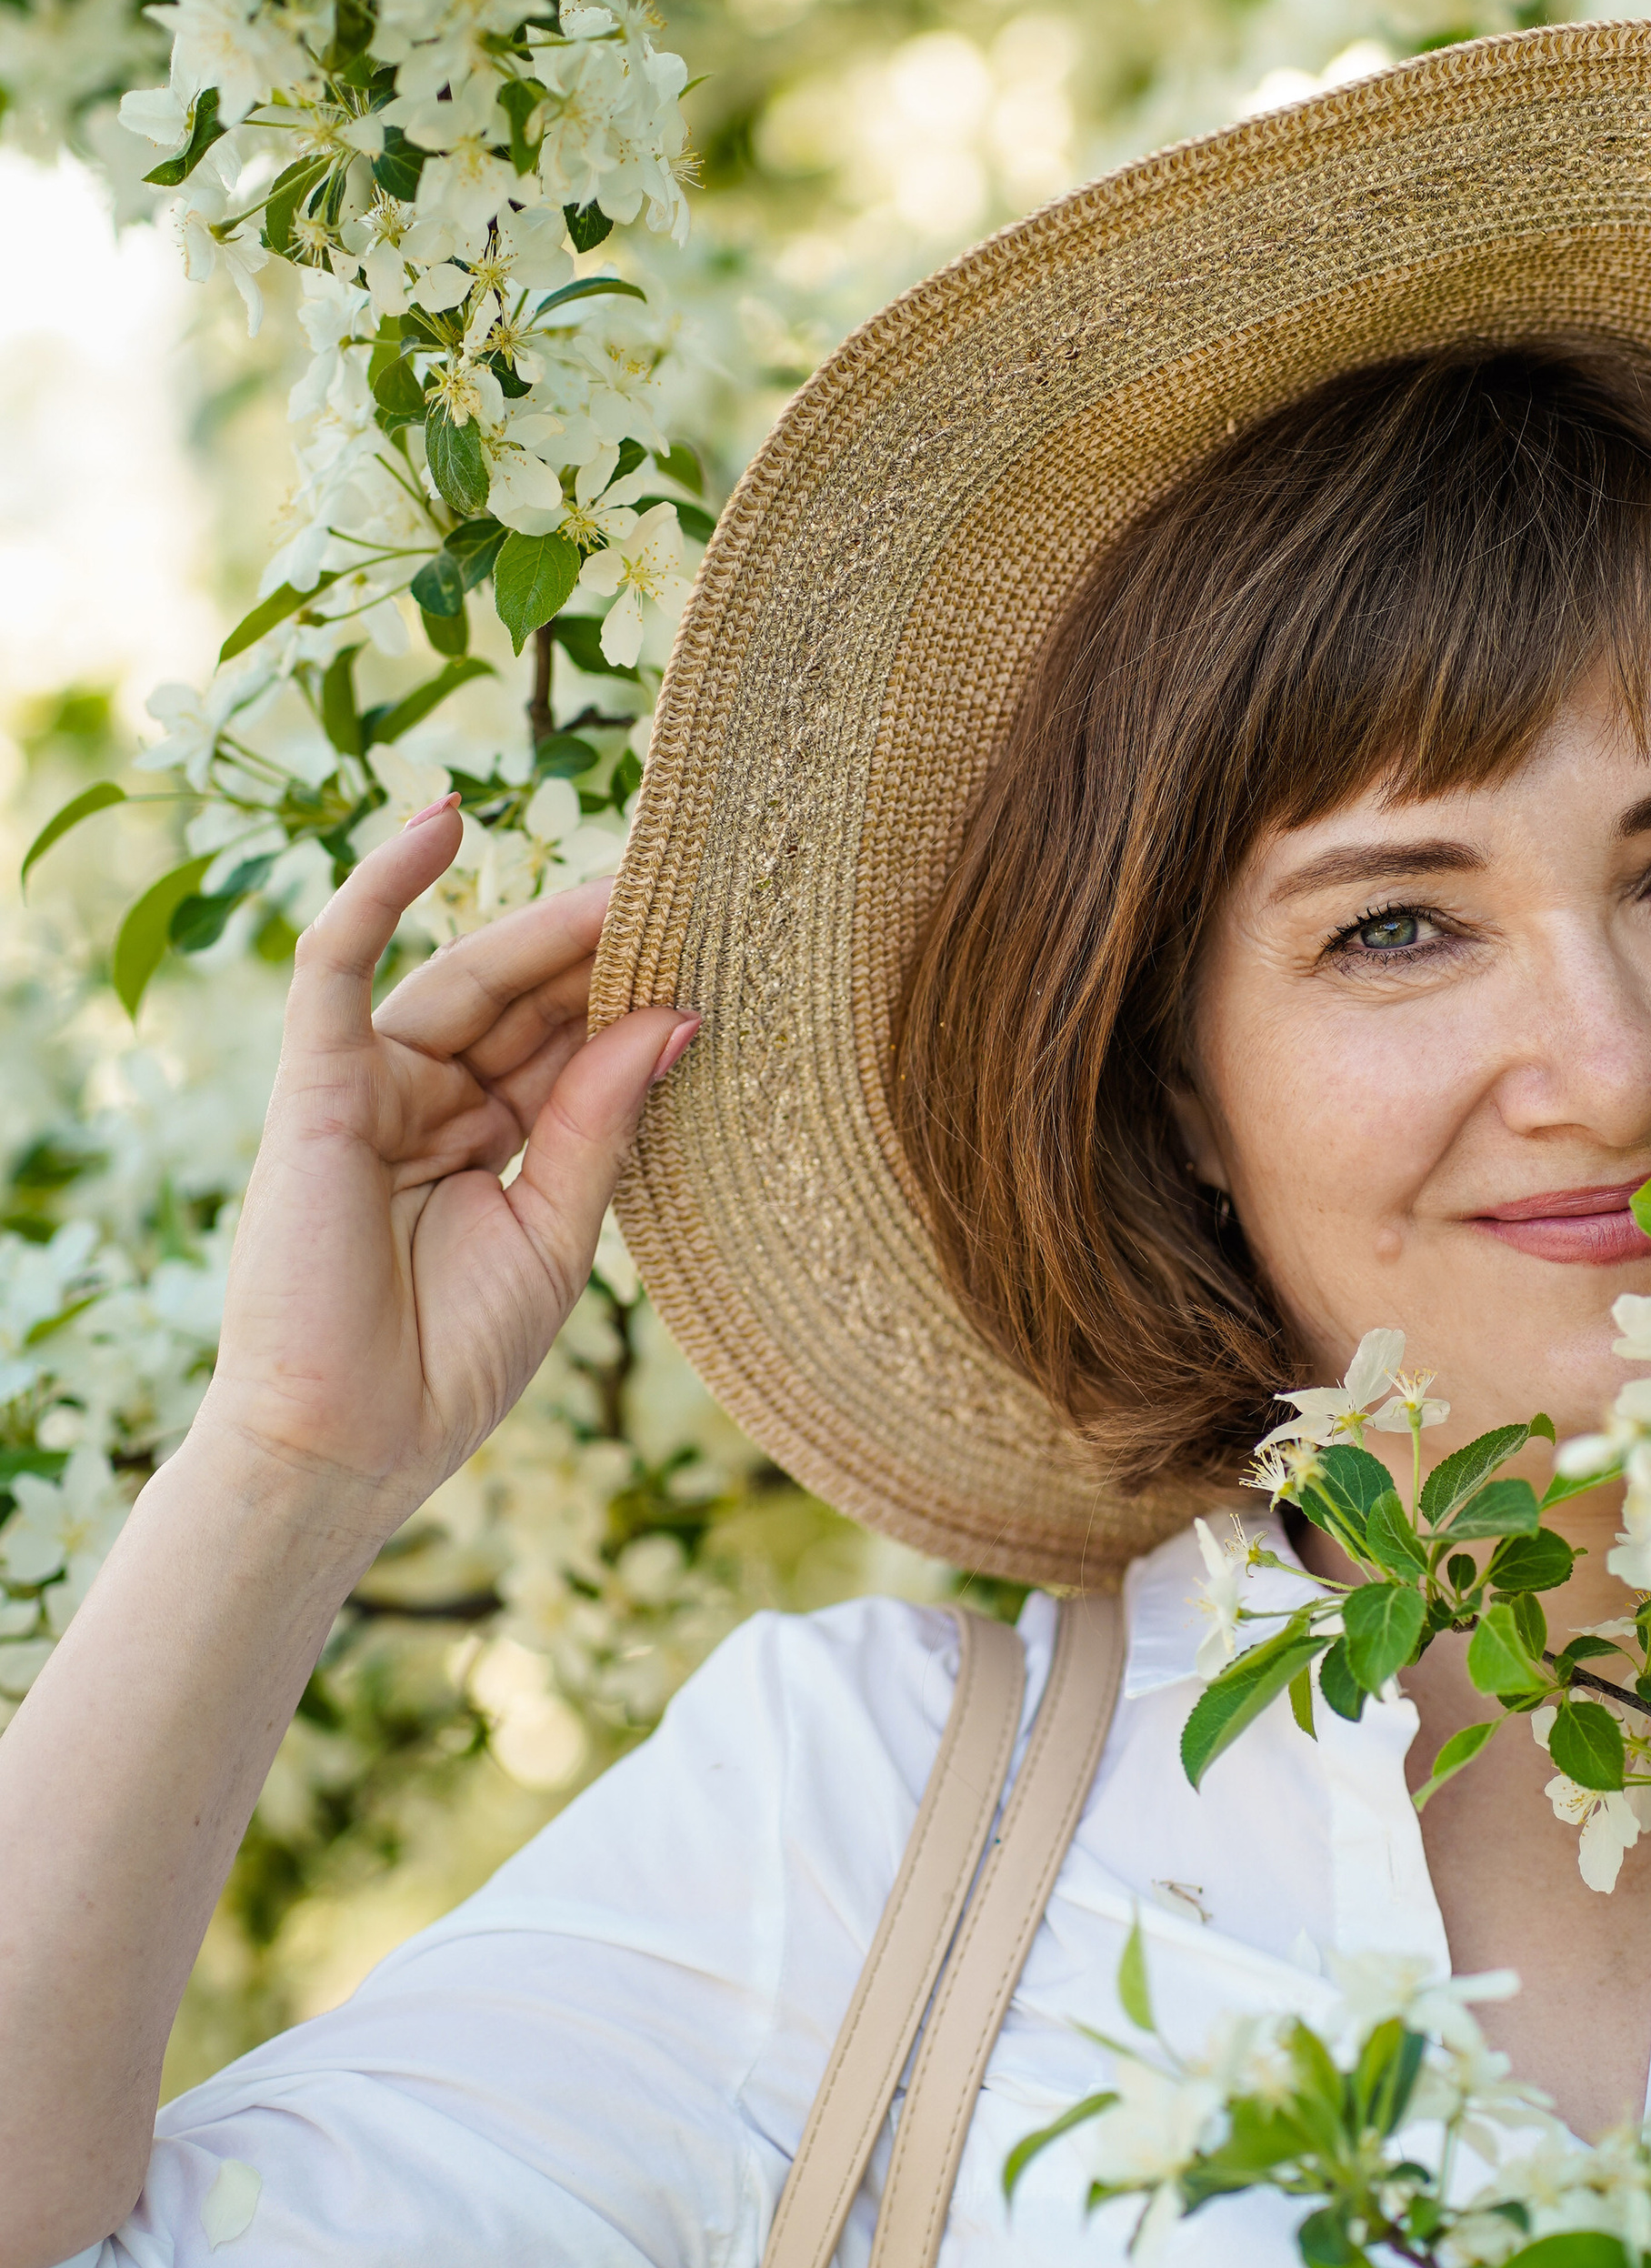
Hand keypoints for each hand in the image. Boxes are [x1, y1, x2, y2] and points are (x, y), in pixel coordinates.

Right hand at [203, 797, 695, 1529]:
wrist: (348, 1449)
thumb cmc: (447, 1365)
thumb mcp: (557, 1233)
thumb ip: (602, 1119)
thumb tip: (676, 1018)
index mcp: (491, 1140)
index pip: (570, 1042)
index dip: (634, 992)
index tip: (721, 942)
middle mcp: (432, 1102)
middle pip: (527, 1000)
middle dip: (605, 946)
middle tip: (697, 883)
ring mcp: (370, 1088)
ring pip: (465, 974)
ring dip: (544, 922)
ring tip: (633, 866)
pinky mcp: (313, 1084)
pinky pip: (338, 963)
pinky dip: (381, 886)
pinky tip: (440, 818)